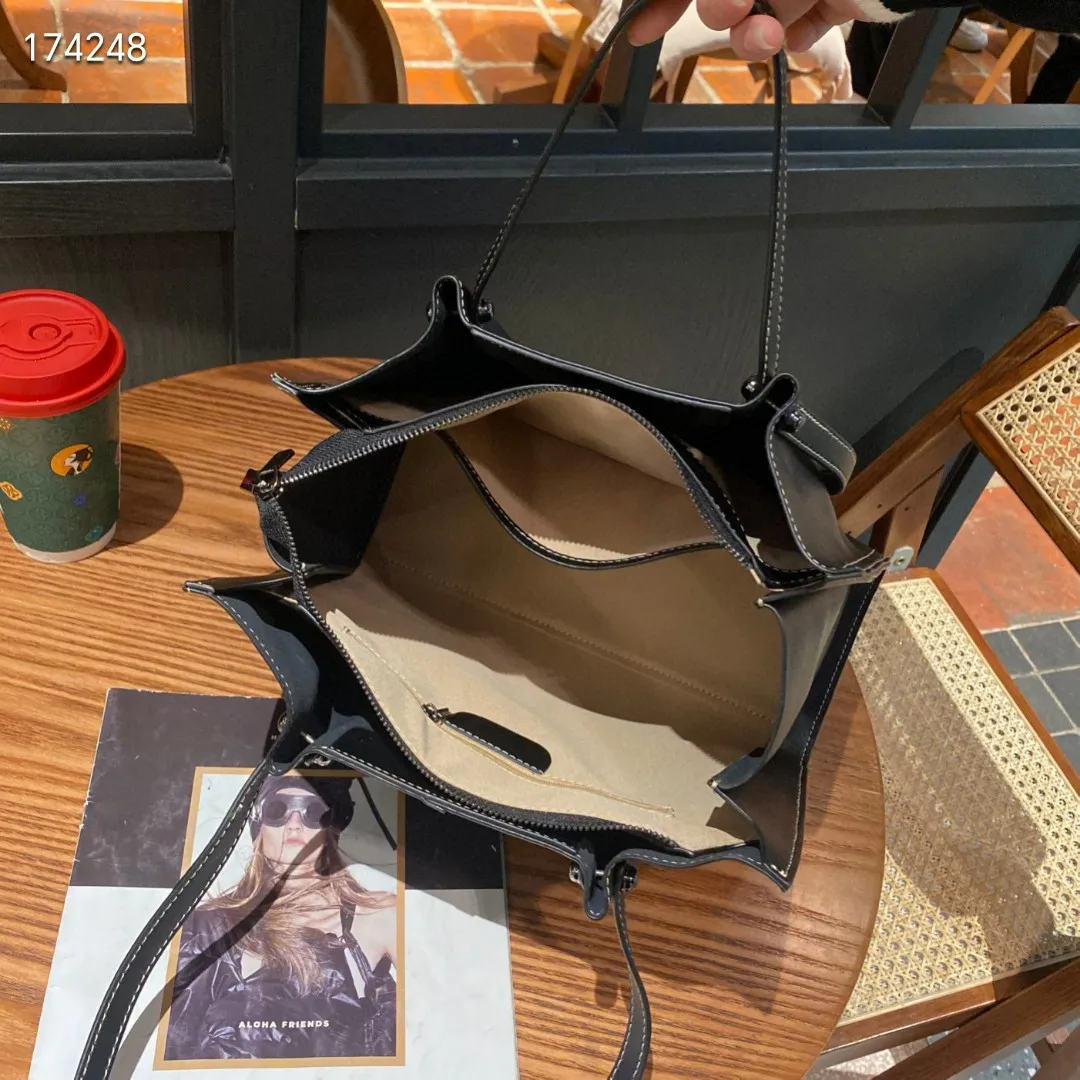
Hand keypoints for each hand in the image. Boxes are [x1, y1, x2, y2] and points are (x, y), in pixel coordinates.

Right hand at [628, 0, 870, 59]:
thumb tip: (713, 10)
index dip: (666, 0)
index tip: (644, 27)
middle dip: (724, 8)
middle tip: (735, 9)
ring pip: (762, 15)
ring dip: (756, 32)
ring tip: (770, 33)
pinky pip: (807, 27)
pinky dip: (803, 36)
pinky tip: (809, 28)